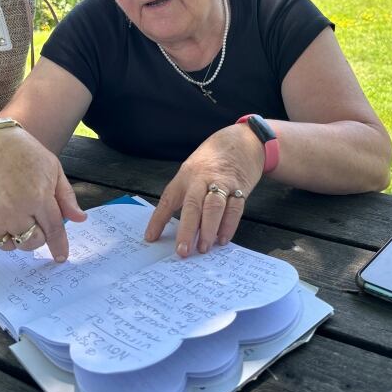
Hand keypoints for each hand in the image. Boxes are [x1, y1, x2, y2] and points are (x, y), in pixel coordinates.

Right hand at [0, 126, 86, 261]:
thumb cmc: (27, 155)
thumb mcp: (54, 170)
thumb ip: (66, 198)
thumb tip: (80, 220)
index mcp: (38, 197)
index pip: (53, 231)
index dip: (59, 246)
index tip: (61, 257)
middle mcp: (14, 210)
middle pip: (32, 242)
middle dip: (38, 236)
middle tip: (35, 219)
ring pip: (10, 246)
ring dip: (17, 237)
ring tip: (17, 216)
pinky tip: (1, 220)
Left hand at [145, 124, 263, 256]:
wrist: (241, 140)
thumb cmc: (212, 160)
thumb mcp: (191, 170)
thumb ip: (182, 194)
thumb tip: (168, 225)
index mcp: (186, 175)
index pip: (168, 199)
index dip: (158, 219)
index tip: (151, 238)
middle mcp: (202, 178)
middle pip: (193, 204)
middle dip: (187, 229)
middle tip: (183, 251)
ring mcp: (222, 182)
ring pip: (214, 206)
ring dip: (209, 229)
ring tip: (204, 248)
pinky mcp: (240, 187)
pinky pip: (235, 208)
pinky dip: (229, 225)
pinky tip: (222, 239)